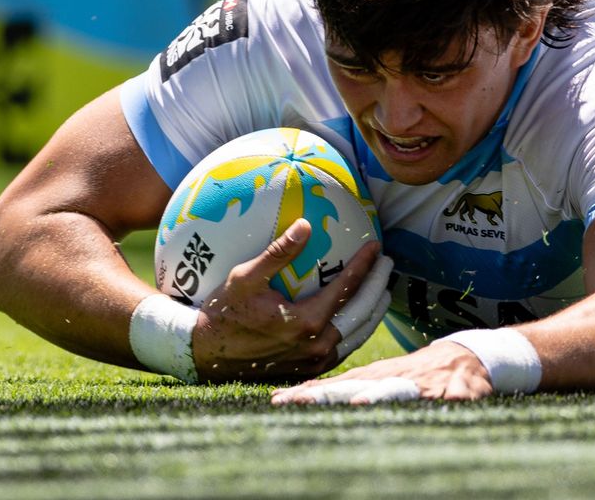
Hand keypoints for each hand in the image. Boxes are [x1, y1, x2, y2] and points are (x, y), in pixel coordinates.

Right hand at [190, 219, 385, 382]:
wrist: (206, 355)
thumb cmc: (223, 312)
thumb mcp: (245, 278)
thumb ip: (278, 253)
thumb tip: (305, 225)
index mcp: (306, 322)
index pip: (346, 289)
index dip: (365, 265)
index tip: (376, 246)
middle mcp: (316, 346)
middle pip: (362, 313)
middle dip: (378, 287)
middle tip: (388, 265)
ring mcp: (314, 361)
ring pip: (357, 334)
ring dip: (372, 310)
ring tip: (382, 289)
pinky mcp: (309, 370)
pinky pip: (343, 347)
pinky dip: (356, 328)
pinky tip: (358, 315)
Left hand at [270, 340, 491, 404]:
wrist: (466, 357)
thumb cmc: (414, 373)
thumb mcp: (378, 378)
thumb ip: (343, 389)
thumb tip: (295, 396)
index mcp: (375, 378)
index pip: (335, 387)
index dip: (307, 395)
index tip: (278, 402)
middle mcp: (394, 379)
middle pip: (357, 387)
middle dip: (330, 395)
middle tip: (303, 403)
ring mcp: (424, 383)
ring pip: (400, 390)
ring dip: (380, 395)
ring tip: (360, 405)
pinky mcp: (457, 389)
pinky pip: (455, 395)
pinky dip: (450, 398)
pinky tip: (447, 403)